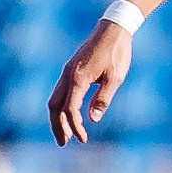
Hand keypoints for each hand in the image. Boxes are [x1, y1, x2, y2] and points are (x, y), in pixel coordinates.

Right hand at [47, 22, 132, 145]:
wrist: (113, 29)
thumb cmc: (117, 53)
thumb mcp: (115, 78)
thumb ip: (103, 99)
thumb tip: (92, 119)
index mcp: (78, 78)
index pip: (70, 109)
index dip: (75, 126)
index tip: (83, 139)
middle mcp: (68, 75)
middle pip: (55, 106)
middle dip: (57, 126)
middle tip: (63, 143)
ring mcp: (67, 72)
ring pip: (55, 99)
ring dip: (58, 117)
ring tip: (65, 134)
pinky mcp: (71, 70)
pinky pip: (60, 91)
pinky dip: (61, 106)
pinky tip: (69, 114)